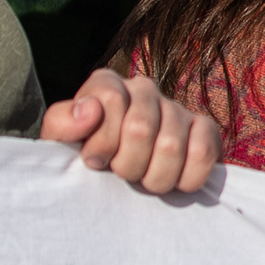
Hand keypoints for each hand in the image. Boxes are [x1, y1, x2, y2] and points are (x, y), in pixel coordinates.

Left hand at [41, 68, 219, 197]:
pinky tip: (173, 180)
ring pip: (171, 146)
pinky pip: (203, 154)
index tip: (93, 160)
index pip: (111, 100)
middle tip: (121, 174)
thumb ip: (61, 123)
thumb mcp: (60, 142)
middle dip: (127, 165)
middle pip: (140, 129)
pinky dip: (186, 178)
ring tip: (144, 179)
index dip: (101, 141)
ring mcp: (176, 108)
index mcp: (107, 84)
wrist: (116, 177)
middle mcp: (143, 88)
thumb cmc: (86, 157)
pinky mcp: (205, 129)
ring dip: (154, 178)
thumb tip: (90, 111)